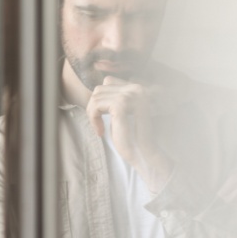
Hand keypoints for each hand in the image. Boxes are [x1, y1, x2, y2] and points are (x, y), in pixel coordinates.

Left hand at [86, 76, 172, 192]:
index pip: (108, 82)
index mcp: (138, 88)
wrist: (143, 155)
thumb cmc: (131, 137)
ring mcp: (131, 95)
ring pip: (96, 96)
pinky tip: (101, 131)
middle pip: (100, 89)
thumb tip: (96, 91)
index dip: (101, 100)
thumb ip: (113, 99)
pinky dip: (93, 118)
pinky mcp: (123, 105)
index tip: (103, 118)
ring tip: (100, 128)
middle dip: (94, 108)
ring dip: (93, 114)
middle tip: (98, 125)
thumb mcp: (120, 113)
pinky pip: (97, 105)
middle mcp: (137, 88)